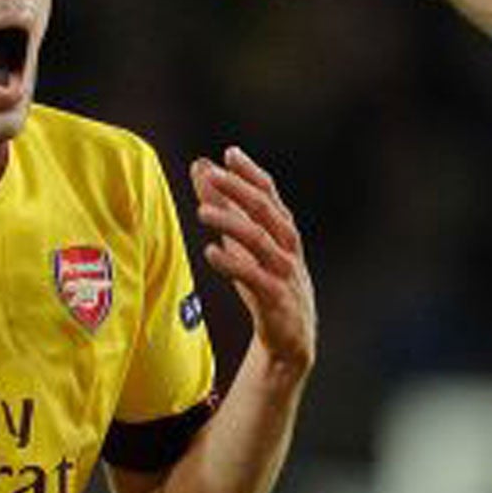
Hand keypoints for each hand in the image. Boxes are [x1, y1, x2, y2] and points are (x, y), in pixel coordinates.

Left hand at [190, 147, 315, 377]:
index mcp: (283, 231)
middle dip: (239, 190)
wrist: (290, 339)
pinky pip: (256, 277)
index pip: (269, 194)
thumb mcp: (244, 243)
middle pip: (266, 211)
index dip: (250, 173)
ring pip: (260, 240)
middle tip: (212, 175)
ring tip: (202, 212)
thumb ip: (224, 205)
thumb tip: (201, 165)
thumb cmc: (266, 284)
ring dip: (232, 223)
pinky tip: (212, 253)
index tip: (230, 153)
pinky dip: (233, 263)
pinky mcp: (276, 299)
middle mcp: (288, 247)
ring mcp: (284, 272)